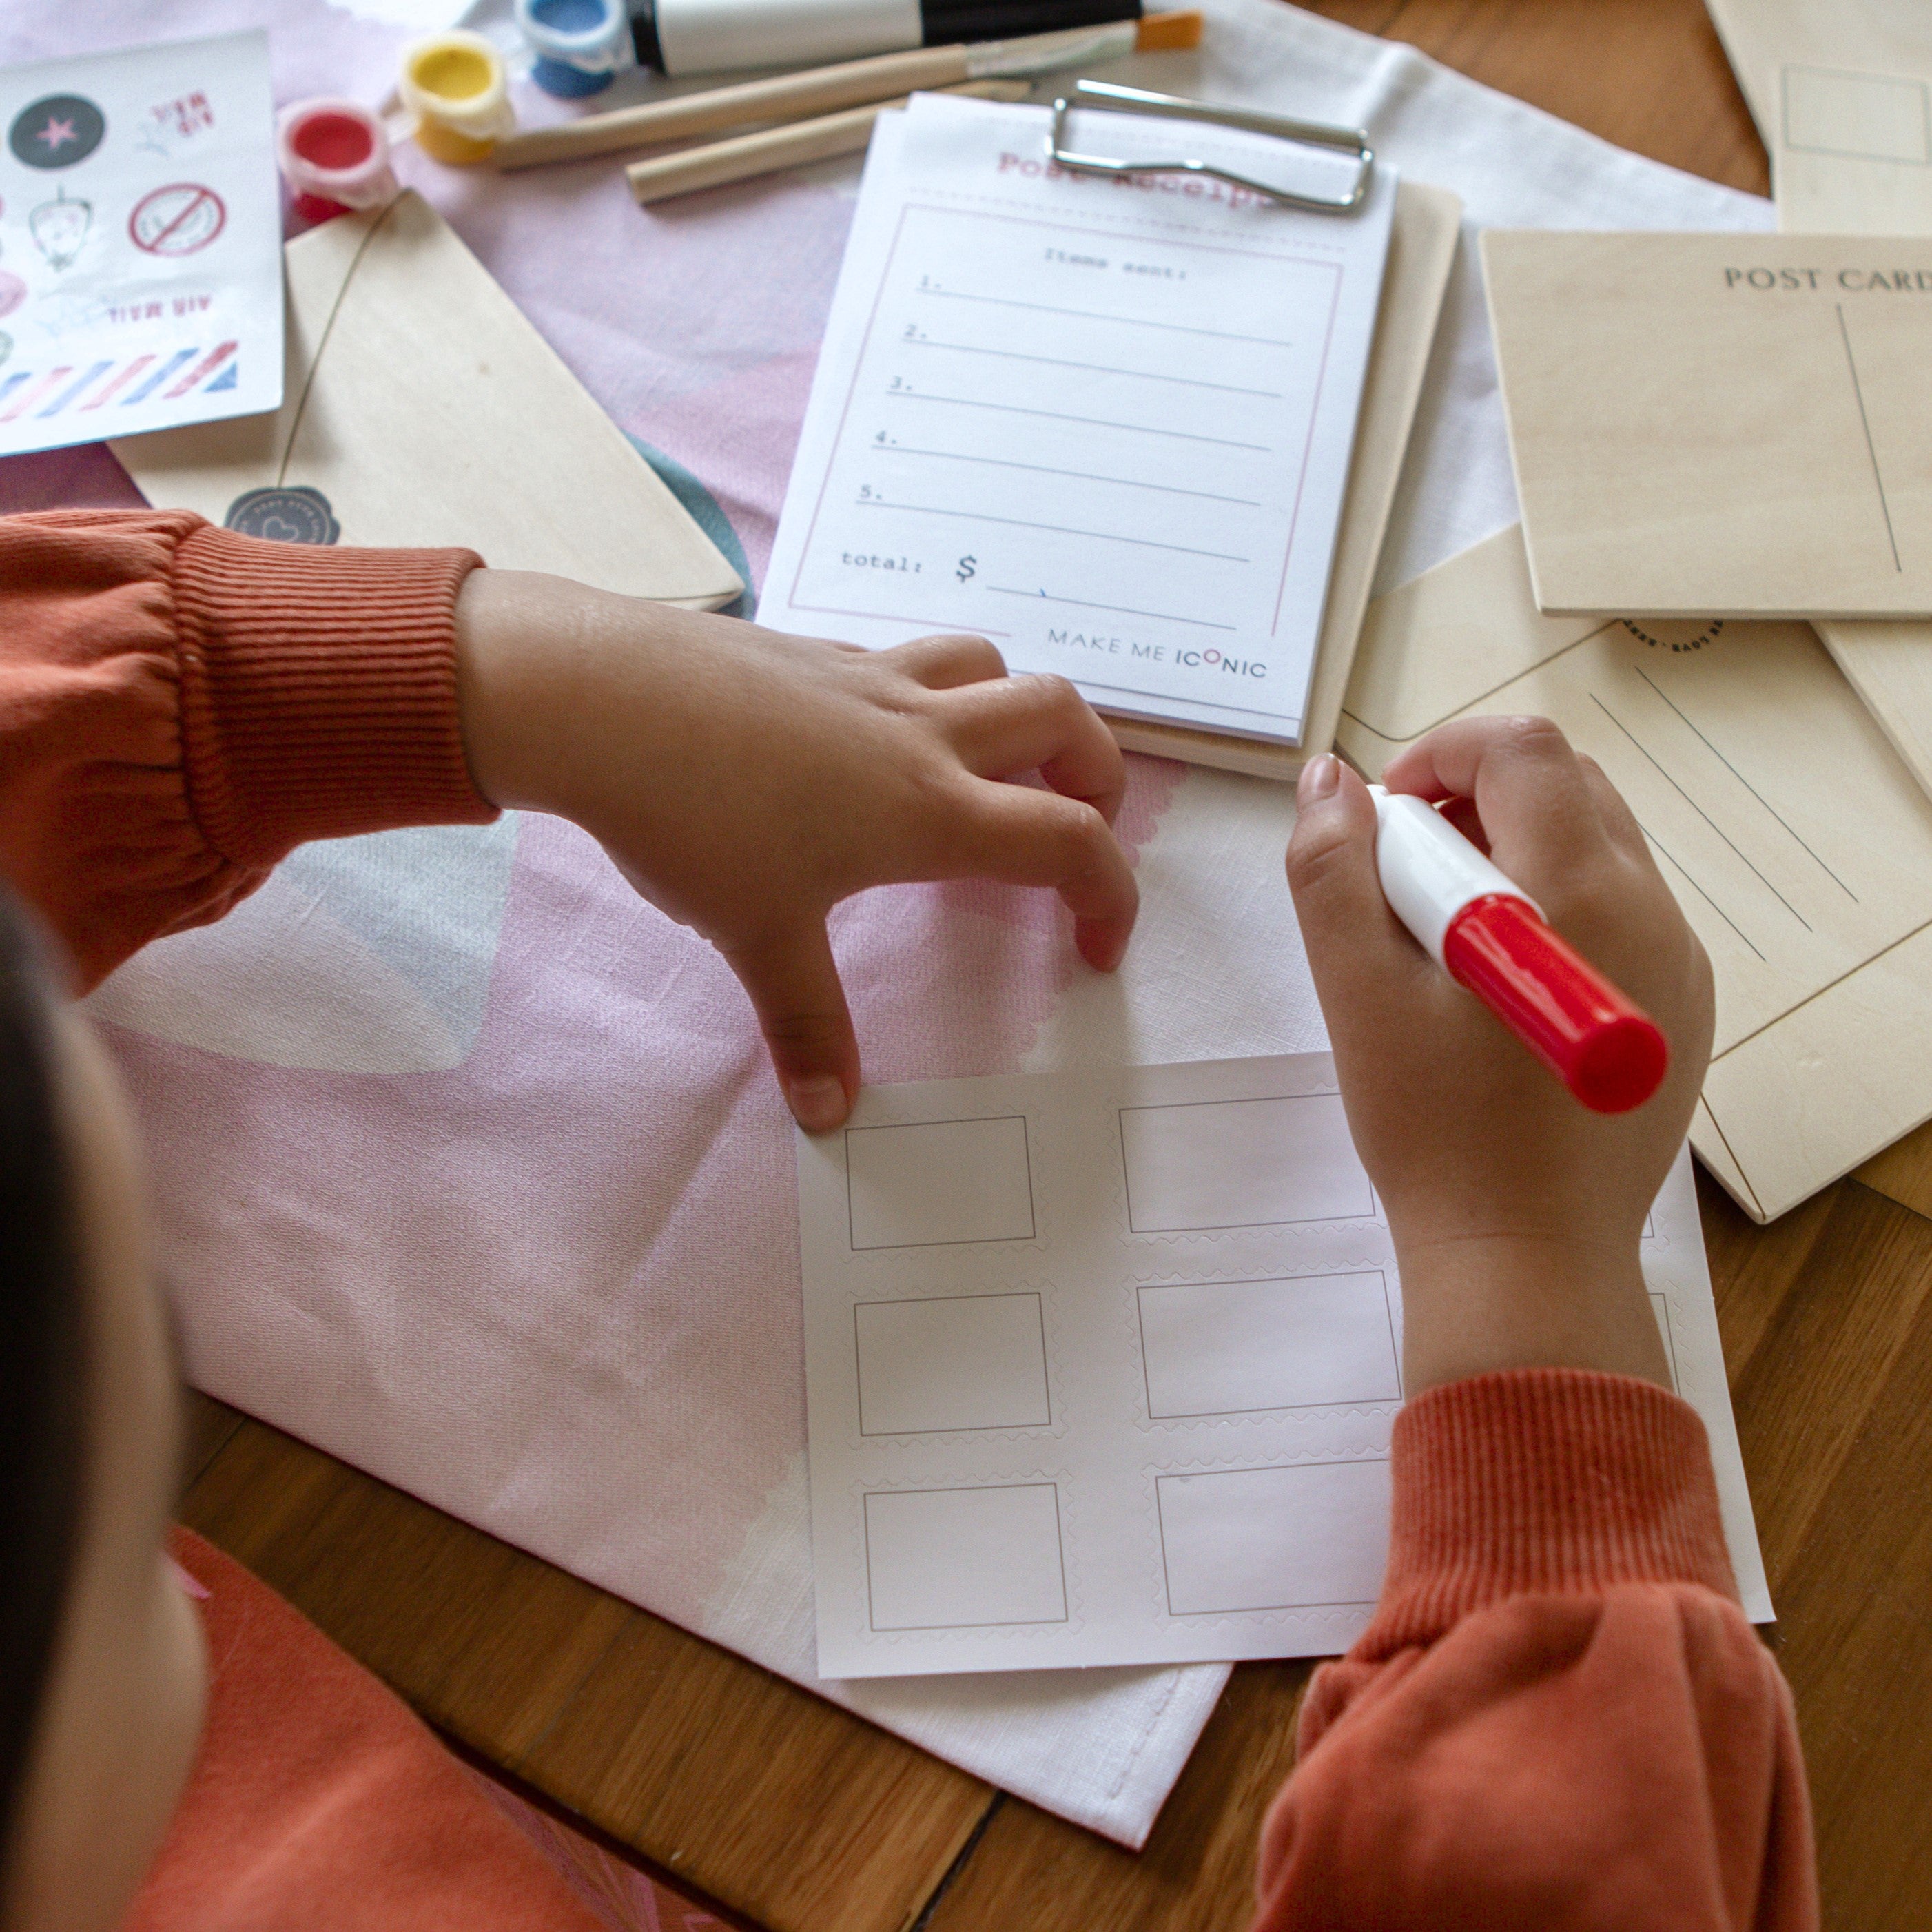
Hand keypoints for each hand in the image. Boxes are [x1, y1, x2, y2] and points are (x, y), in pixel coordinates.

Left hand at [453, 571, 1135, 1130]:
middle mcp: (921, 733)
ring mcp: (871, 680)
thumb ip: (806, 1024)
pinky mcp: (817, 653)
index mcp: (930, 810)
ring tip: (999, 768)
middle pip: (1062, 718)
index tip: (1096, 953)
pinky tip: (884, 737)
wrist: (600, 699)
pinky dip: (937, 690)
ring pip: (992, 665)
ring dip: (1021, 712)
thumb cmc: (692, 818)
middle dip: (1096, 775)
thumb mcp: (756, 934)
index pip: (1070, 841)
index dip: (1110, 897)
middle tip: (1075, 832)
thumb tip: (828, 1113)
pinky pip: (911, 657)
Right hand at [1285, 718, 1713, 1394]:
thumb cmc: (1436, 1134)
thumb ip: (1333, 870)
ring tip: (1443, 937)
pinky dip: (1554, 909)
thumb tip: (1330, 781)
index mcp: (1580, 894)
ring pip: (1597, 848)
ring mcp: (1678, 964)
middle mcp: (1652, 913)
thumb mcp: (1358, 994)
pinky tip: (1494, 986)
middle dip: (1477, 798)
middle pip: (1569, 788)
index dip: (1443, 753)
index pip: (1524, 751)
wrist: (1526, 1261)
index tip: (1386, 815)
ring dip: (1514, 853)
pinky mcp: (1681, 1011)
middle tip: (1405, 873)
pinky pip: (1620, 914)